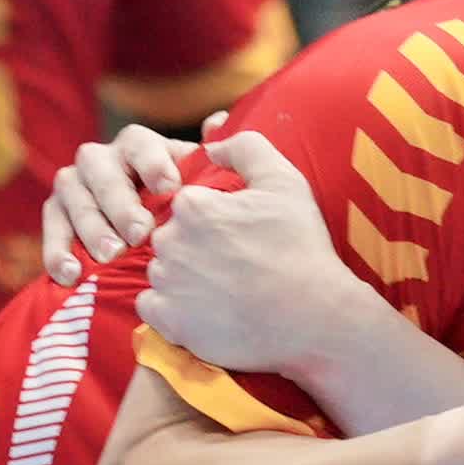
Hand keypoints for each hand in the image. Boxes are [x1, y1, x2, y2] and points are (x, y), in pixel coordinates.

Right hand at [41, 122, 195, 284]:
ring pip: (74, 197)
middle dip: (121, 203)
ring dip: (91, 227)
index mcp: (136, 147)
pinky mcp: (55, 213)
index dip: (153, 163)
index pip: (139, 144)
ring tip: (111, 256)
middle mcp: (101, 159)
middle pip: (103, 172)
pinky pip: (51, 228)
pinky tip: (72, 275)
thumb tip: (217, 122)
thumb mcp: (194, 182)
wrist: (146, 239)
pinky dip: (58, 252)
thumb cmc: (175, 208)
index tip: (169, 188)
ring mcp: (74, 185)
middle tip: (139, 234)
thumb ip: (205, 157)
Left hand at [136, 130, 383, 378]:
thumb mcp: (284, 181)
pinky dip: (170, 309)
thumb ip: (245, 148)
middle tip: (233, 266)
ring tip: (223, 291)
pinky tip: (202, 311)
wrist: (312, 316)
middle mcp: (170, 240)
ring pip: (161, 271)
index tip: (238, 238)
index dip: (213, 221)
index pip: (186, 206)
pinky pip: (151, 307)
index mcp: (192, 204)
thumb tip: (212, 144)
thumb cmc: (300, 247)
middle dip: (194, 249)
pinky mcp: (168, 320)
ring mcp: (167, 282)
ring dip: (182, 279)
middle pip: (171, 238)